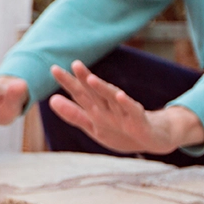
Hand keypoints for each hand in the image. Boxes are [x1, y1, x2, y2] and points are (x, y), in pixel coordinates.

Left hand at [48, 60, 203, 154]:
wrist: (153, 139)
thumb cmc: (121, 130)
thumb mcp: (93, 125)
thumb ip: (73, 114)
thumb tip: (51, 100)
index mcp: (97, 108)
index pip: (80, 93)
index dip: (68, 82)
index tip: (53, 69)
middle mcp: (109, 107)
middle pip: (95, 92)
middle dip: (84, 79)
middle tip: (75, 63)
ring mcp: (124, 112)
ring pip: (112, 99)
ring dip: (103, 89)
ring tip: (91, 79)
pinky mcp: (139, 120)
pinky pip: (132, 111)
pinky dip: (126, 104)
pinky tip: (119, 96)